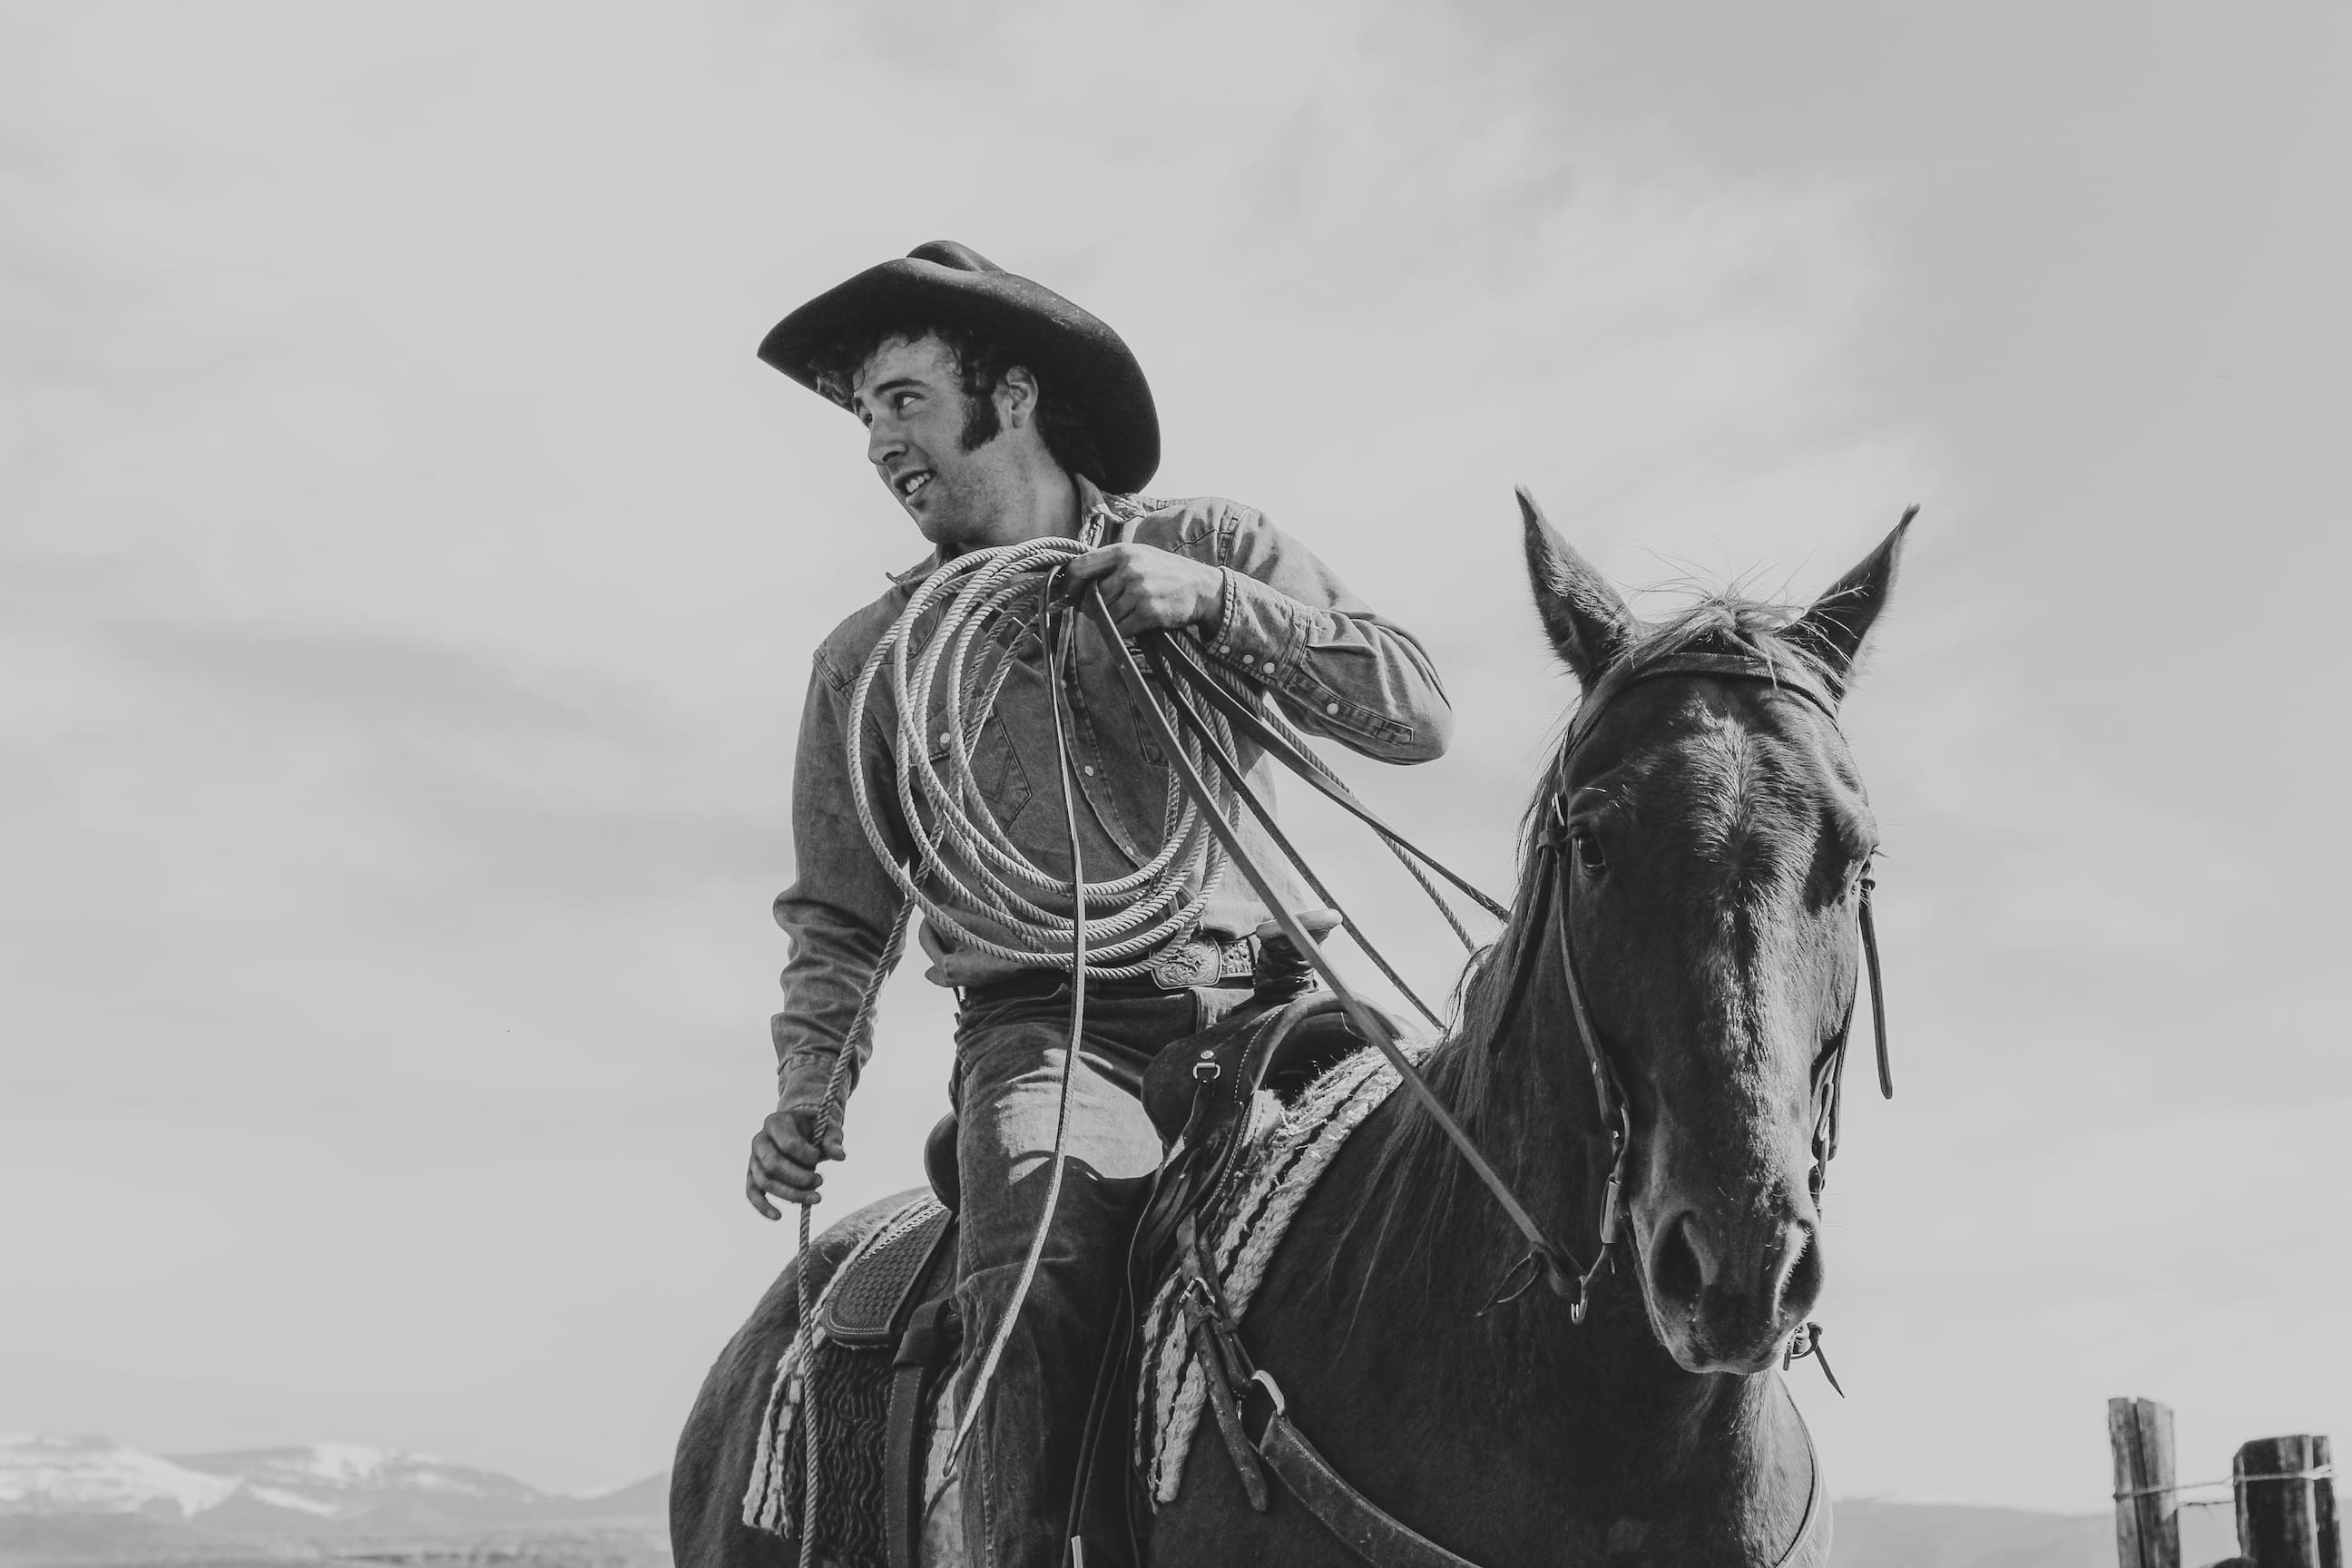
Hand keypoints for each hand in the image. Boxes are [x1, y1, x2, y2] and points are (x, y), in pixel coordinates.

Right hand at [745, 1104, 845, 1218]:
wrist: (801, 1130)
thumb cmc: (814, 1129)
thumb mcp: (827, 1128)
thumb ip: (833, 1140)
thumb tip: (840, 1156)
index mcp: (777, 1122)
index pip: (787, 1143)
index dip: (805, 1155)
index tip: (820, 1158)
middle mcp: (760, 1140)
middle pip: (772, 1164)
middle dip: (798, 1178)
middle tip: (820, 1182)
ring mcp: (754, 1158)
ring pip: (764, 1181)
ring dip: (790, 1194)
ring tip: (816, 1198)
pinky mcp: (753, 1174)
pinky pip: (752, 1192)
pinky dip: (763, 1206)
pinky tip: (778, 1216)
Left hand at [1062, 543, 1224, 637]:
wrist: (1202, 588)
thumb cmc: (1166, 572)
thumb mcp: (1140, 556)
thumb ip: (1111, 564)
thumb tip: (1075, 581)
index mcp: (1123, 551)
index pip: (1080, 567)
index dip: (1070, 584)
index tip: (1070, 594)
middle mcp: (1130, 569)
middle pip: (1091, 596)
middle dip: (1090, 608)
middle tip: (1099, 610)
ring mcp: (1139, 591)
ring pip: (1104, 615)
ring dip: (1108, 621)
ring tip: (1122, 615)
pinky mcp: (1148, 613)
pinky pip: (1120, 629)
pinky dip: (1122, 630)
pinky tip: (1133, 623)